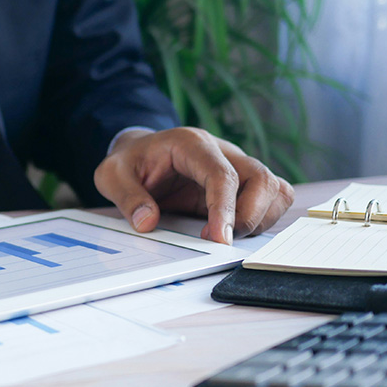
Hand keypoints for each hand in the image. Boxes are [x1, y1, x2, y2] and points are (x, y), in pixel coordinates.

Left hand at [93, 127, 293, 243]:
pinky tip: (235, 230)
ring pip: (274, 189)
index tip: (219, 239)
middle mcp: (222, 152)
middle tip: (220, 241)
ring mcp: (237, 167)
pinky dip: (263, 218)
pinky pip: (272, 198)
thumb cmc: (130, 162)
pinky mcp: (242, 185)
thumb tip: (148, 223)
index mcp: (192, 144)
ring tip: (226, 235)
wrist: (139, 153)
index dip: (225, 208)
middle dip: (249, 216)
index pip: (222, 174)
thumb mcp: (112, 175)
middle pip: (261, 179)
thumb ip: (128, 197)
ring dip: (259, 219)